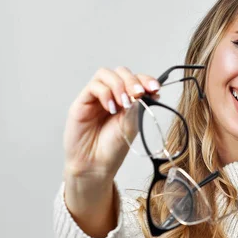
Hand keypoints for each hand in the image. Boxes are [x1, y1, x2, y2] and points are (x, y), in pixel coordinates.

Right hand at [63, 66, 160, 182]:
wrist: (95, 165)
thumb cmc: (113, 148)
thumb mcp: (132, 125)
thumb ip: (137, 106)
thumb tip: (147, 91)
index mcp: (127, 100)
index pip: (136, 79)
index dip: (146, 80)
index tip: (155, 88)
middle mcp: (111, 95)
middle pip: (121, 72)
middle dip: (132, 80)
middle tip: (138, 93)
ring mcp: (96, 97)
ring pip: (106, 74)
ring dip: (119, 85)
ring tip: (124, 103)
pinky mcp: (82, 102)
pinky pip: (94, 86)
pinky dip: (105, 94)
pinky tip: (111, 109)